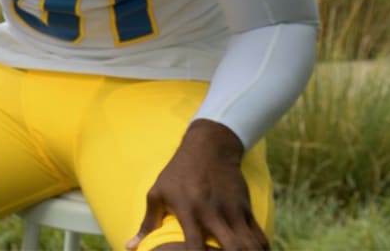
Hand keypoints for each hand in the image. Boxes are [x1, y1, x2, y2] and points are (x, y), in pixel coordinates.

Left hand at [127, 119, 268, 250]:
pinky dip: (260, 249)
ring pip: (252, 245)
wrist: (209, 148)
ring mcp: (233, 212)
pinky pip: (260, 237)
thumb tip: (130, 247)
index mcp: (189, 212)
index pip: (195, 248)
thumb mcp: (158, 193)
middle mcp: (214, 215)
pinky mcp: (246, 209)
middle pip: (234, 249)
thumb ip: (147, 223)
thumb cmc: (178, 173)